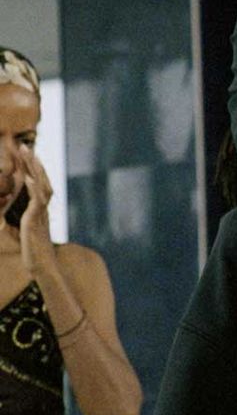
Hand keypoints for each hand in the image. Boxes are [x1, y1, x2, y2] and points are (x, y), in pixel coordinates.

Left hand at [15, 148, 54, 276]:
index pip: (35, 184)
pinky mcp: (37, 221)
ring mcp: (41, 213)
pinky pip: (36, 201)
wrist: (44, 268)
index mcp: (38, 209)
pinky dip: (32, 187)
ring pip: (40, 185)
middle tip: (23, 146)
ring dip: (33, 169)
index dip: (29, 169)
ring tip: (27, 153)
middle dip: (31, 162)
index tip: (23, 155)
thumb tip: (14, 219)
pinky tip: (27, 177)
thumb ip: (22, 222)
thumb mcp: (24, 234)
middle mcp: (42, 208)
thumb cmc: (34, 254)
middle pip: (39, 180)